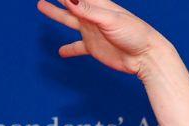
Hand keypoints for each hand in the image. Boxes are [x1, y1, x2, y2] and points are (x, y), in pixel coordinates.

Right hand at [36, 0, 166, 75]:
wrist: (147, 57)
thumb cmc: (135, 34)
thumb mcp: (110, 20)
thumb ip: (88, 11)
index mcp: (97, 4)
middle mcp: (92, 15)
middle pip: (69, 2)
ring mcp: (92, 31)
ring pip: (68, 19)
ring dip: (56, 13)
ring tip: (41, 5)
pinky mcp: (94, 47)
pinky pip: (77, 47)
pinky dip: (69, 49)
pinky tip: (60, 52)